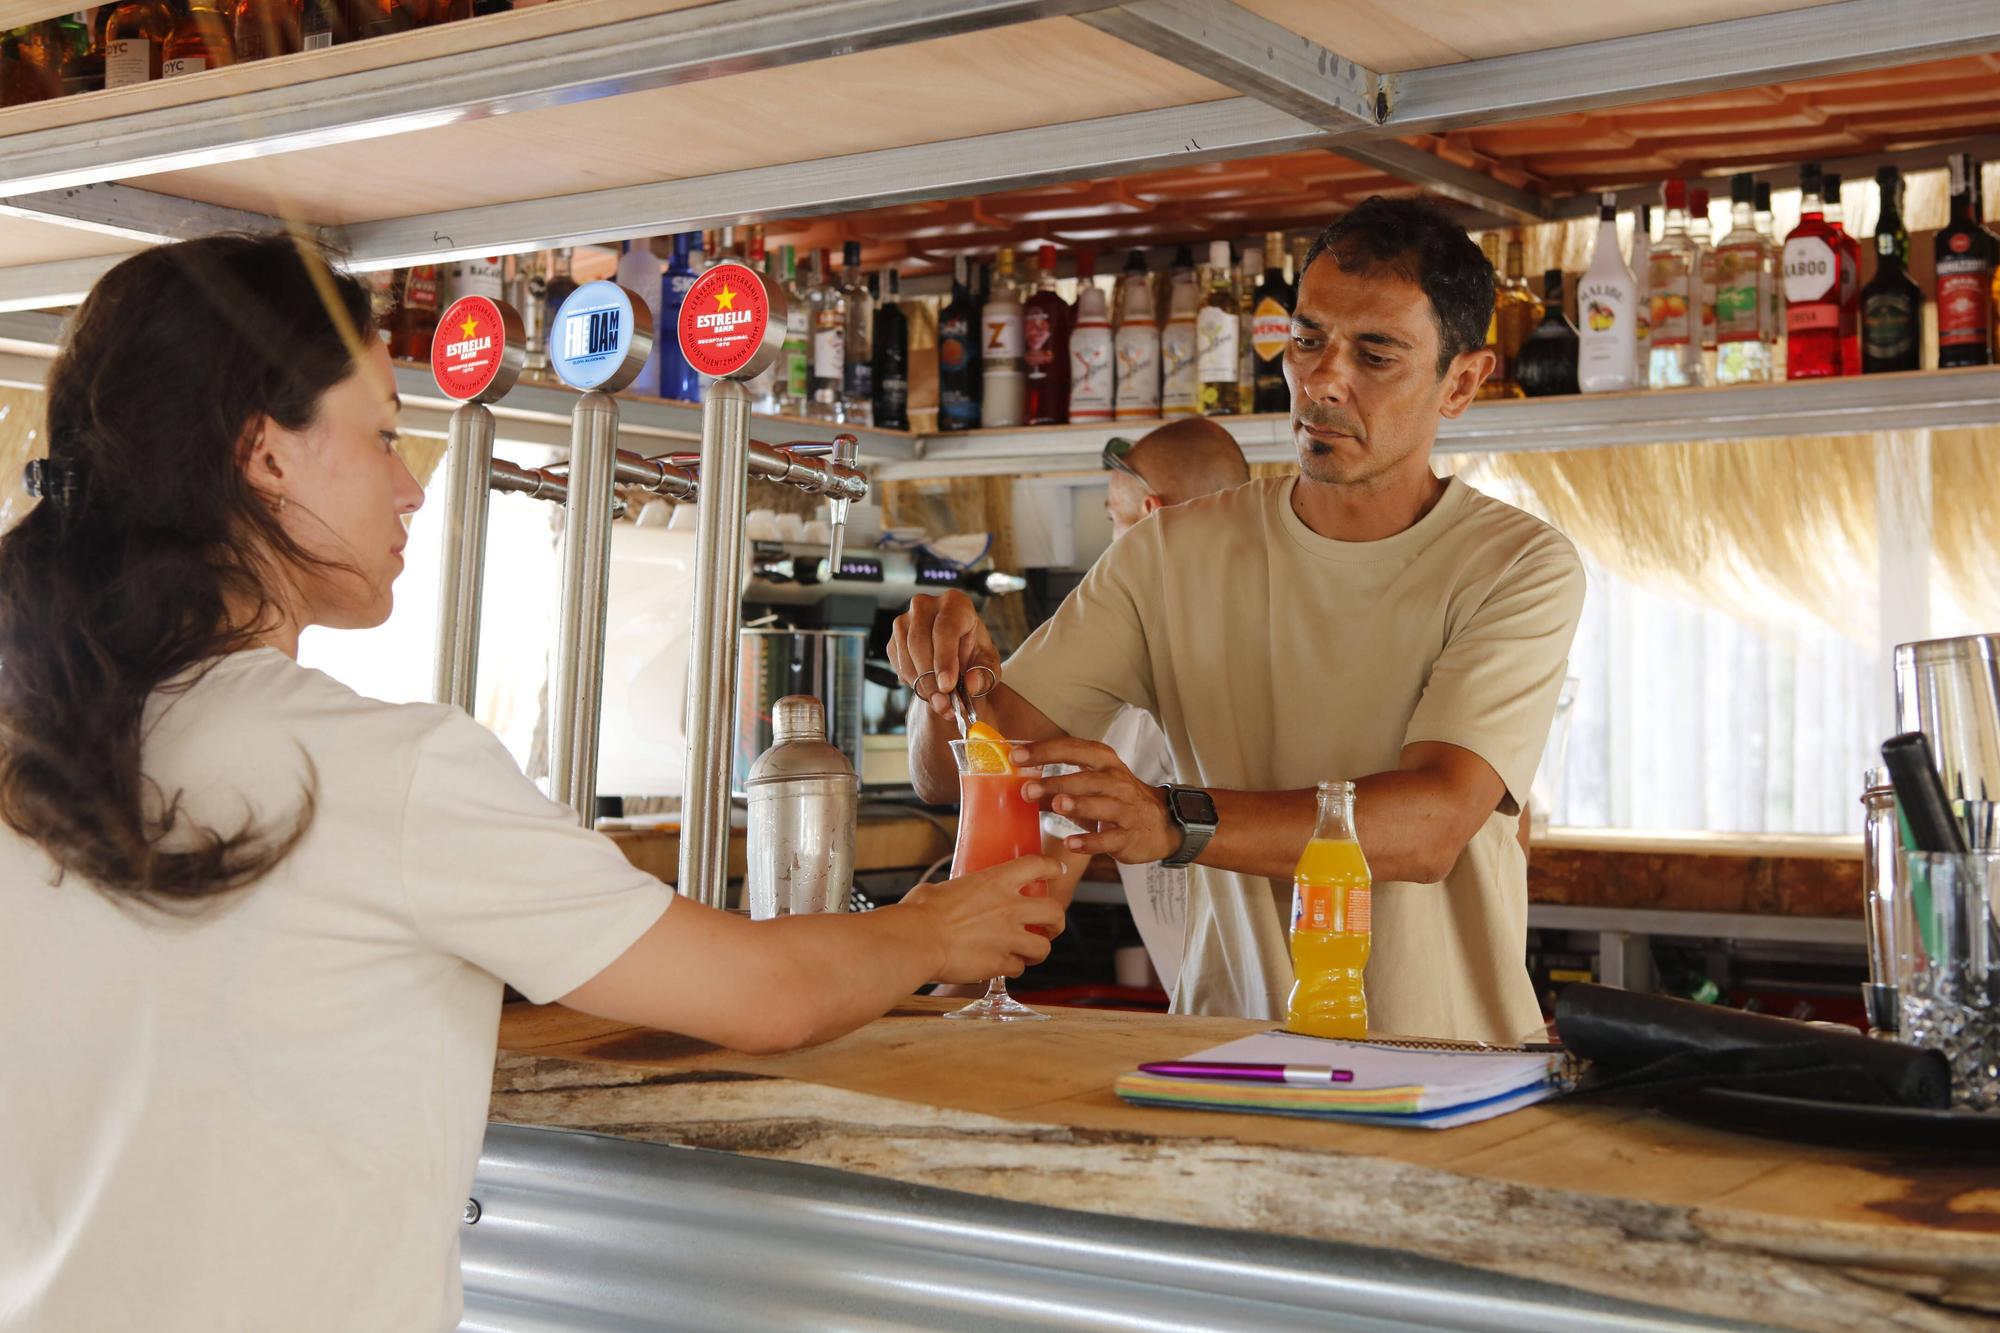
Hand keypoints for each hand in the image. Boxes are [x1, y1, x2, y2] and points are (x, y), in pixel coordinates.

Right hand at [887, 591, 1002, 720]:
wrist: (956, 655)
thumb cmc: (974, 653)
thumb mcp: (988, 664)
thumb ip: (985, 674)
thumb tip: (971, 684)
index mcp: (955, 603)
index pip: (945, 628)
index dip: (944, 658)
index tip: (947, 685)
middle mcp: (926, 605)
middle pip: (920, 641)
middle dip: (930, 678)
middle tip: (943, 703)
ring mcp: (905, 620)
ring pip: (905, 653)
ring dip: (920, 683)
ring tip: (939, 702)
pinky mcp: (893, 637)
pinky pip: (897, 662)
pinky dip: (911, 681)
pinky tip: (927, 689)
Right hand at [902, 854, 1064, 983]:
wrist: (918, 941)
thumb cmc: (921, 913)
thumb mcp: (939, 889)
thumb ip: (953, 891)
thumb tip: (943, 895)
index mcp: (996, 881)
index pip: (1037, 866)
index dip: (1051, 868)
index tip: (1055, 872)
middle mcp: (1010, 907)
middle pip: (1054, 911)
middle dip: (1057, 921)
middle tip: (1050, 926)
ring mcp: (1009, 937)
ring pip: (1043, 947)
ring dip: (1038, 951)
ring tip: (1028, 953)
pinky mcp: (1001, 963)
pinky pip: (1018, 968)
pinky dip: (1013, 968)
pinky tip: (1002, 966)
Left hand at [1015, 738, 1179, 864]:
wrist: (1161, 824)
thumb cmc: (1117, 800)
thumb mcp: (1090, 787)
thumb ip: (1057, 789)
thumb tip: (1020, 788)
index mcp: (1104, 762)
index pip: (1073, 749)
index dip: (1045, 750)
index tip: (1017, 755)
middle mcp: (1116, 781)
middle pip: (1086, 778)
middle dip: (1056, 783)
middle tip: (1027, 788)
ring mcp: (1125, 808)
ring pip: (1101, 805)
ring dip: (1078, 805)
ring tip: (1057, 805)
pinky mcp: (1129, 835)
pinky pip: (1109, 839)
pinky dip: (1090, 842)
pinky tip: (1071, 843)